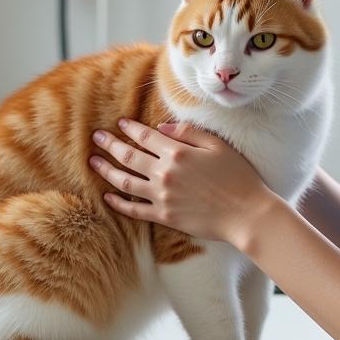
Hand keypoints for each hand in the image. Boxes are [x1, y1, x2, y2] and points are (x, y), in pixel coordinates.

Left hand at [88, 118, 275, 245]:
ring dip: (106, 170)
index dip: (129, 128)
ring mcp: (162, 196)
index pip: (145, 136)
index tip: (118, 123)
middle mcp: (165, 173)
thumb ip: (188, 132)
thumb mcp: (217, 144)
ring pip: (125, 181)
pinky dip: (118, 203)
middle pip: (128, 156)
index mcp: (178, 152)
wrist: (246, 213)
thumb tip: (161, 127)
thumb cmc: (237, 176)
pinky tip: (107, 196)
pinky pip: (134, 210)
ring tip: (94, 162)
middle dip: (109, 145)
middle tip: (96, 137)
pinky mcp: (164, 216)